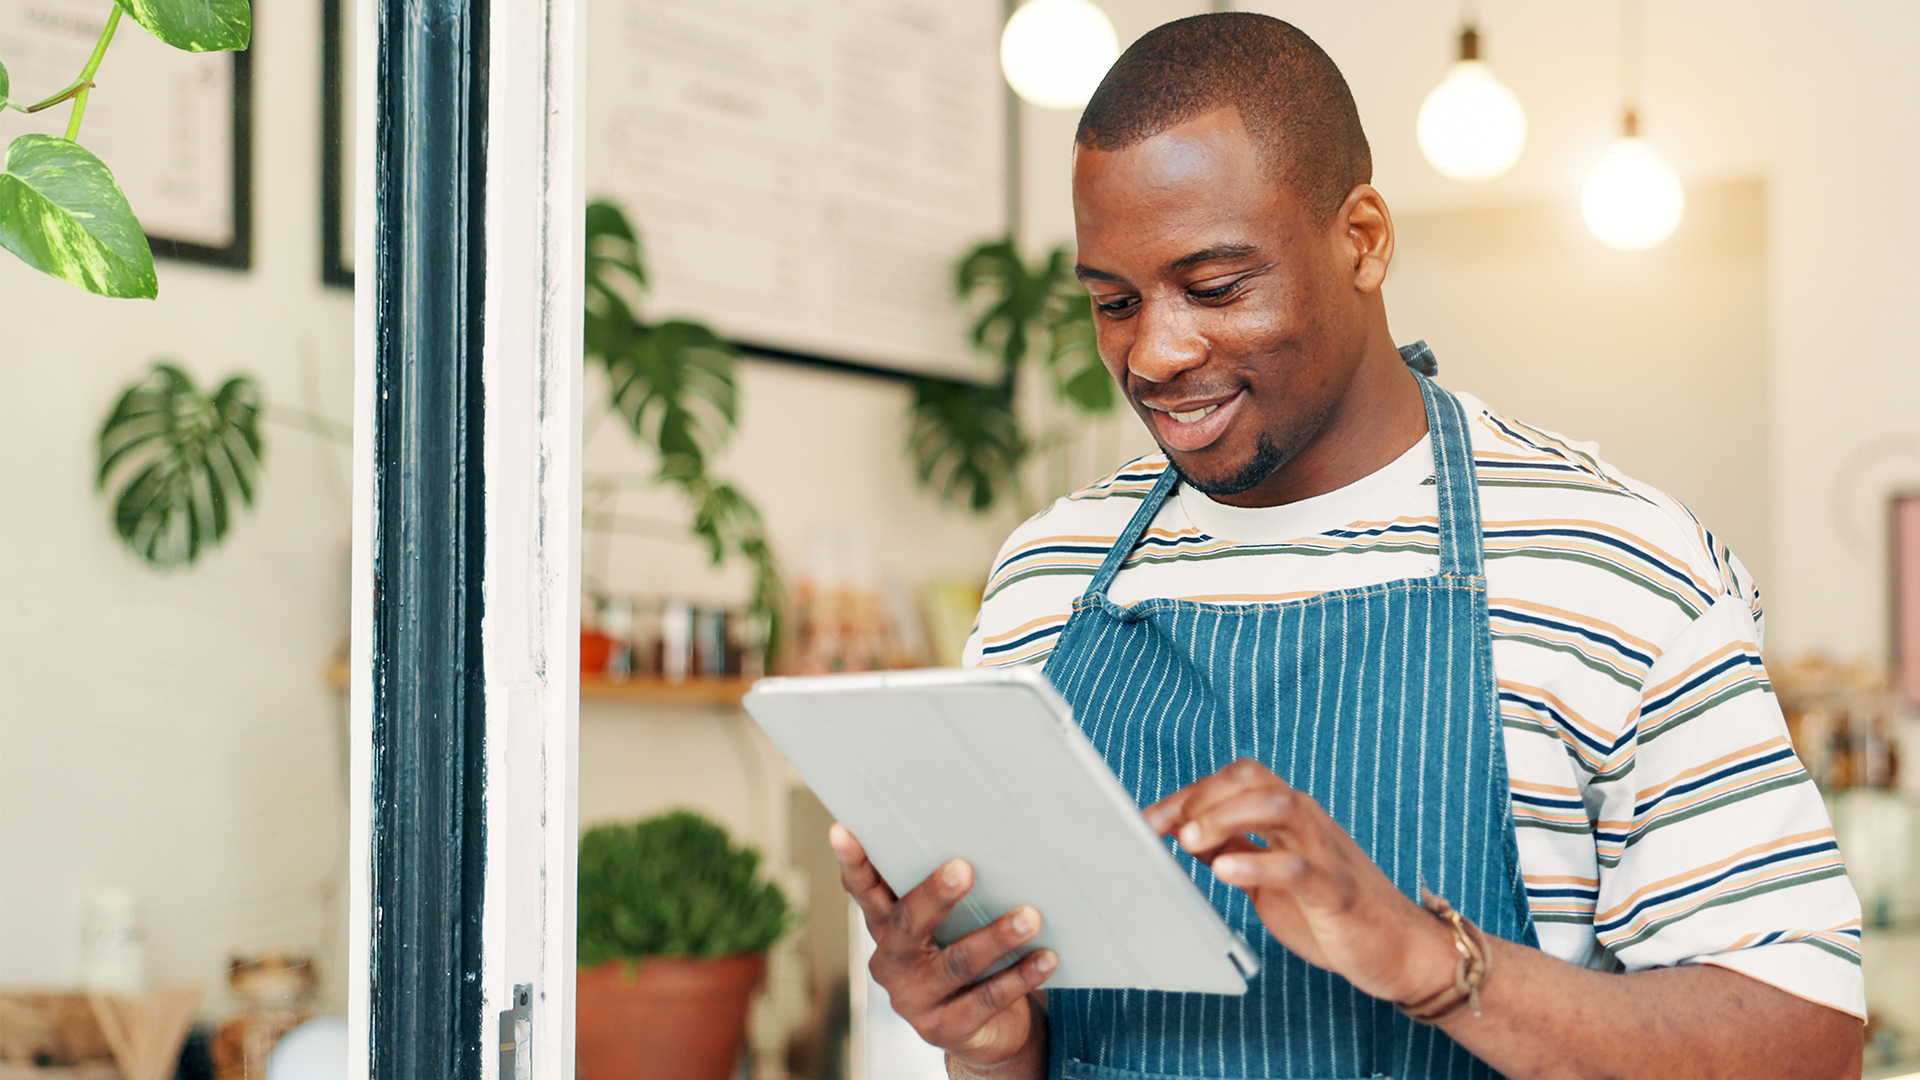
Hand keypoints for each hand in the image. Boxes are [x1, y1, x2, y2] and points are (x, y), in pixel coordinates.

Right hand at [829, 823, 1056, 1069]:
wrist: (984, 1032)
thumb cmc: (963, 955)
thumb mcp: (948, 927)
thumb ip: (948, 894)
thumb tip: (985, 836)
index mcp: (886, 930)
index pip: (864, 892)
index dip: (854, 864)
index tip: (843, 831)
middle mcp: (892, 964)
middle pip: (909, 924)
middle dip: (936, 895)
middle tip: (964, 868)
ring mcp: (916, 1001)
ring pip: (956, 963)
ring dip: (996, 938)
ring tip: (1029, 916)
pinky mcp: (947, 1029)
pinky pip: (987, 999)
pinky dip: (1020, 977)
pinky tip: (1046, 958)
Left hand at [1144, 758, 1455, 1005]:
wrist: (1401, 951)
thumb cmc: (1333, 912)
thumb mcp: (1270, 878)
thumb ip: (1237, 850)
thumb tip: (1186, 833)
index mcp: (1290, 817)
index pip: (1236, 781)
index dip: (1189, 793)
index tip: (1150, 819)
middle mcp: (1307, 823)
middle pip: (1251, 781)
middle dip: (1201, 796)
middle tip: (1163, 828)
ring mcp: (1325, 851)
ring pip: (1277, 806)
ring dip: (1226, 816)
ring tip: (1191, 840)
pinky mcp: (1337, 889)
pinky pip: (1298, 866)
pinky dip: (1258, 863)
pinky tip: (1225, 872)